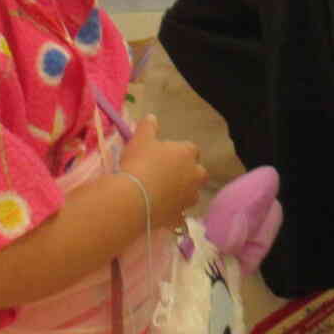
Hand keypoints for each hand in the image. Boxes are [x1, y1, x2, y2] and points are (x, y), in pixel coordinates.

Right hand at [120, 114, 205, 231]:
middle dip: (188, 173)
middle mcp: (195, 175)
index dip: (179, 152)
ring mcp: (189, 197)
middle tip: (168, 174)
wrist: (135, 197)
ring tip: (164, 193)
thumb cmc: (140, 162)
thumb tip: (152, 117)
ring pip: (192, 193)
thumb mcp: (140, 140)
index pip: (191, 149)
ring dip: (183, 192)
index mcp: (187, 153)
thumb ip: (148, 127)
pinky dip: (174, 212)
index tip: (166, 155)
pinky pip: (180, 214)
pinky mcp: (180, 215)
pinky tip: (162, 211)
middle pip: (198, 172)